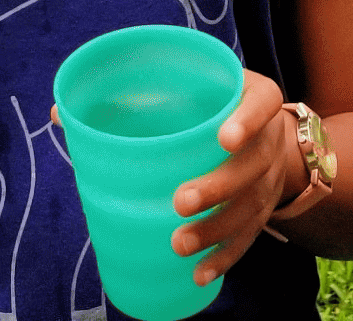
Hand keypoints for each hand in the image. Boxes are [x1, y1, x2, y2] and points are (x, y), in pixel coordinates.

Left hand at [170, 70, 303, 286]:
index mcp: (259, 97)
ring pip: (251, 206)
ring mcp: (271, 176)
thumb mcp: (204, 78)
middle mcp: (272, 138)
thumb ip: (161, 85)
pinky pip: (249, 235)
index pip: (264, 102)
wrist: (266, 126)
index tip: (224, 137)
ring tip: (180, 244)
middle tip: (181, 201)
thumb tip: (80, 107)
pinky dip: (225, 256)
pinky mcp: (265, 207)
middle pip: (254, 164)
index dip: (248, 120)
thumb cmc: (219, 97)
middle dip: (219, 186)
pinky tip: (200, 272)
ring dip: (216, 229)